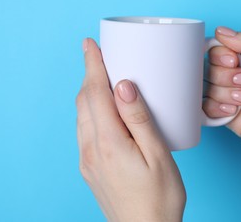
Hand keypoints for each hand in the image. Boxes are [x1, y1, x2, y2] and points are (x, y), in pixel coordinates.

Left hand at [76, 39, 185, 221]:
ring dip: (89, 91)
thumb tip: (123, 86)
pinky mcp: (90, 166)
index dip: (92, 65)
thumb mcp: (158, 155)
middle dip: (89, 74)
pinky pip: (85, 129)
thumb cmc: (159, 198)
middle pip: (84, 101)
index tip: (89, 44)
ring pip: (82, 115)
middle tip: (100, 55)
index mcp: (108, 143)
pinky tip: (105, 108)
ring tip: (104, 76)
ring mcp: (87, 159)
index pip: (95, 93)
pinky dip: (92, 109)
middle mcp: (91, 149)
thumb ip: (139, 119)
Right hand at [203, 27, 240, 163]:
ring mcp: (233, 97)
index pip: (219, 49)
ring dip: (224, 93)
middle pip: (210, 68)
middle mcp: (239, 76)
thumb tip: (221, 31)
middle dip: (224, 76)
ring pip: (208, 88)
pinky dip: (216, 108)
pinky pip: (207, 108)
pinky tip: (234, 111)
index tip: (233, 61)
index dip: (220, 54)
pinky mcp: (229, 116)